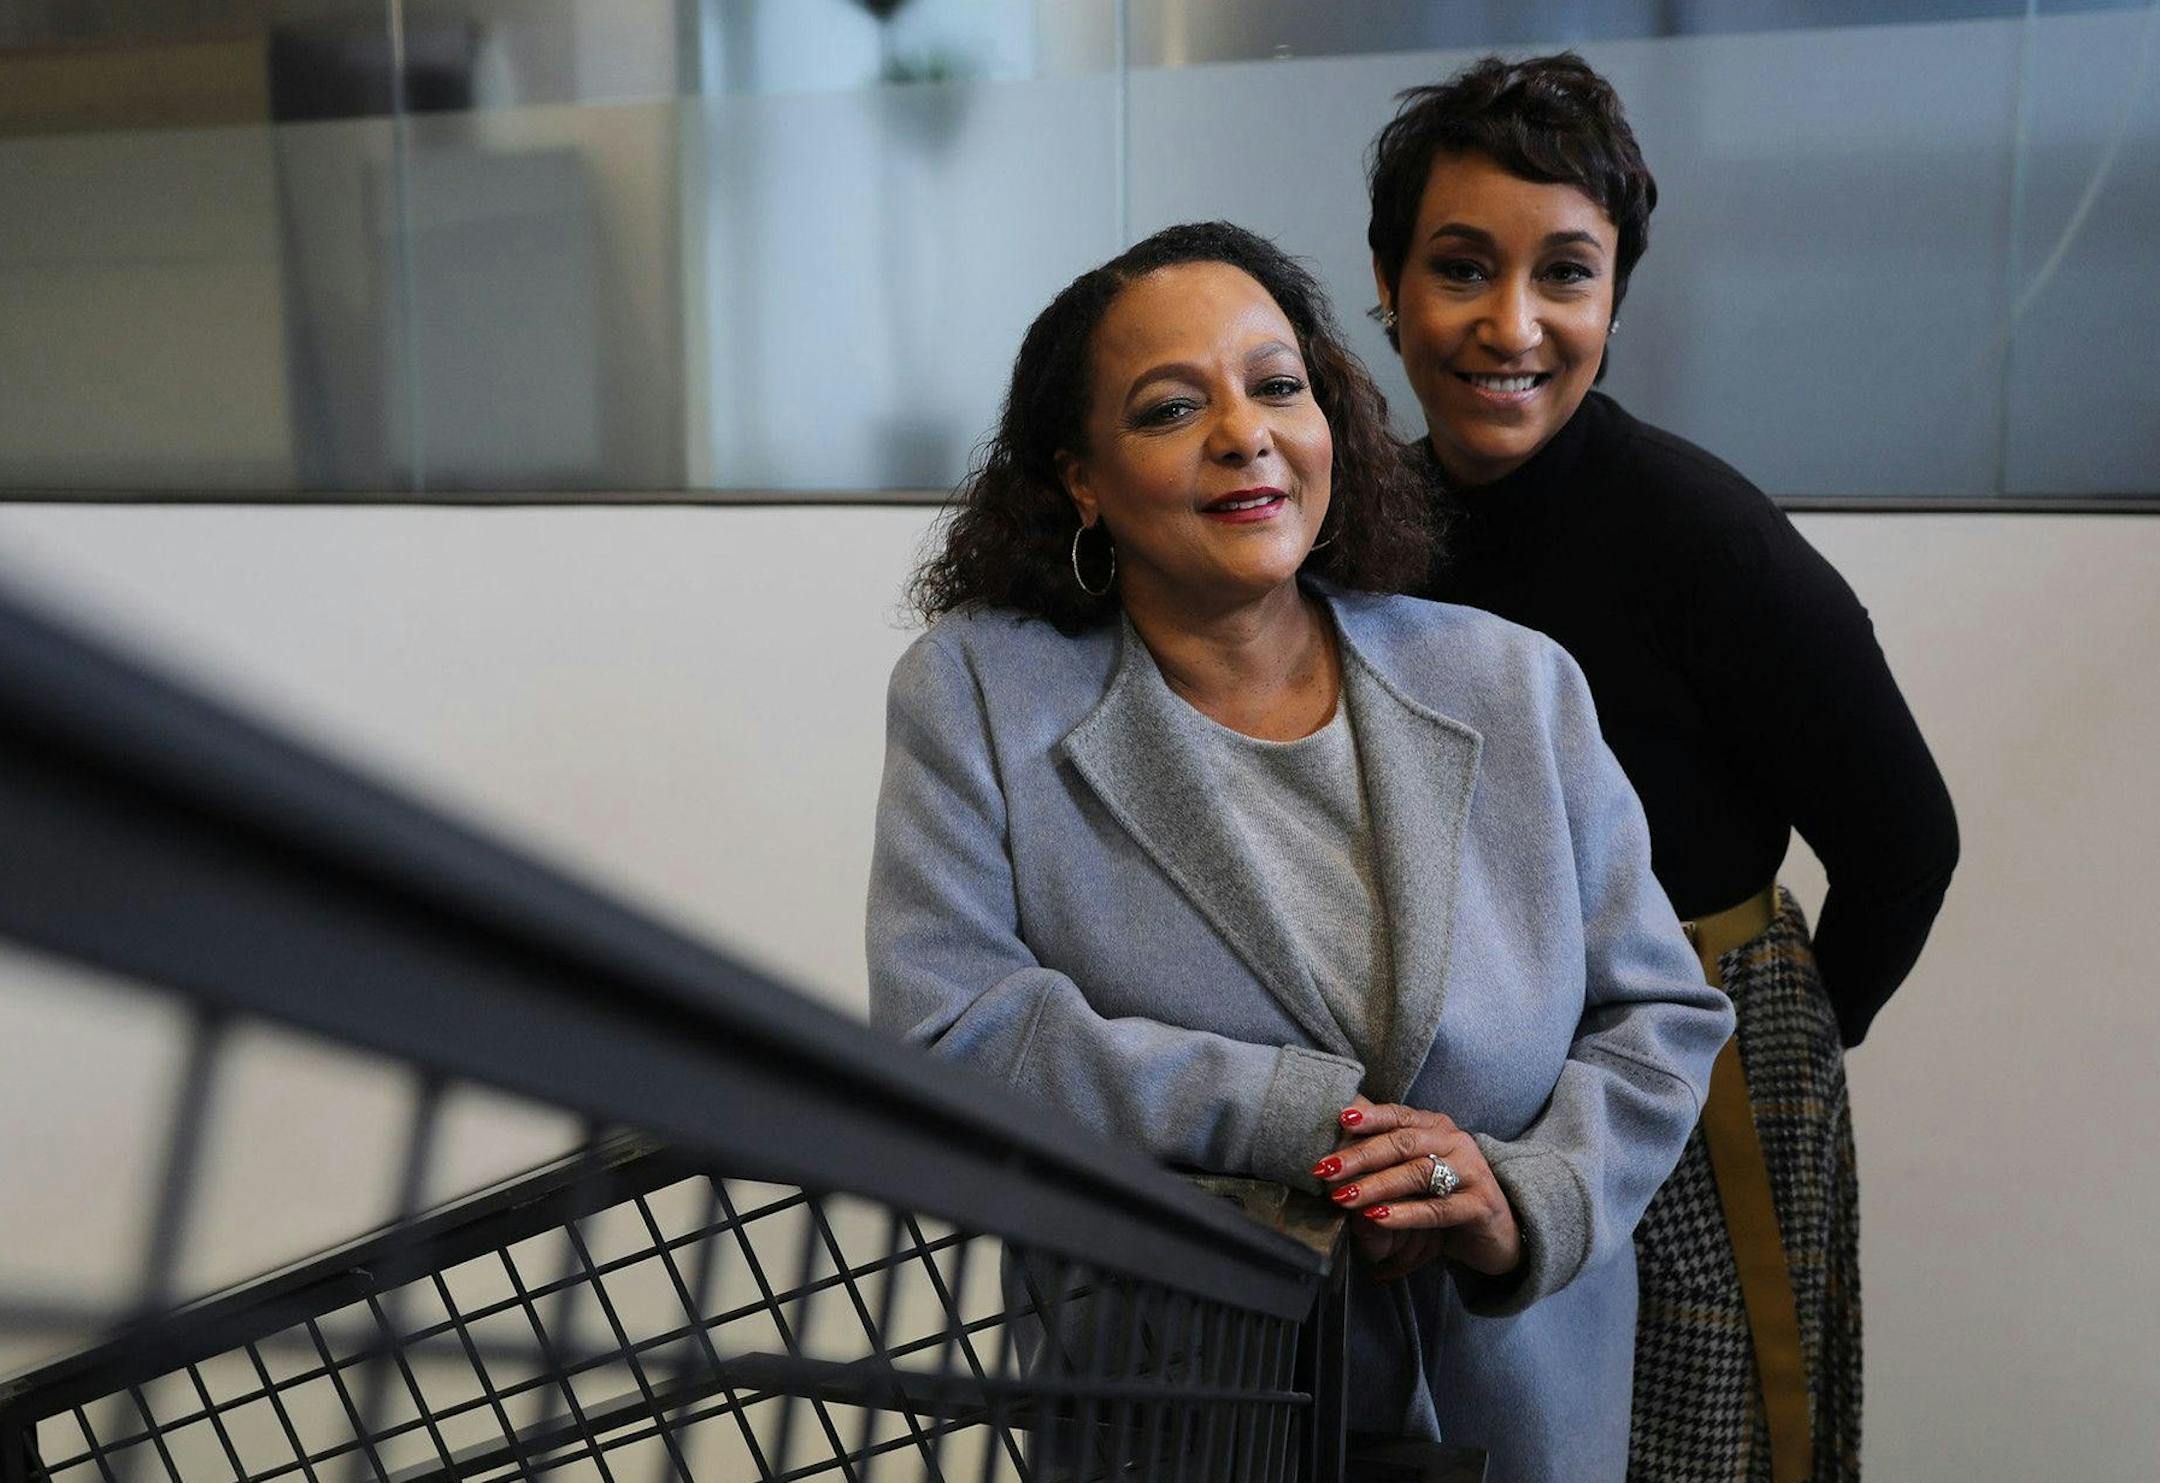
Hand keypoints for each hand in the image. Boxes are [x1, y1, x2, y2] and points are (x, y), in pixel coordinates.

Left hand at [1313, 1102, 1521, 1279]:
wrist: (1499, 1233)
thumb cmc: (1447, 1196)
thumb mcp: (1416, 1169)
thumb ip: (1386, 1151)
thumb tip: (1339, 1131)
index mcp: (1436, 1127)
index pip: (1398, 1114)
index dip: (1368, 1117)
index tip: (1339, 1120)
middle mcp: (1455, 1141)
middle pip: (1402, 1143)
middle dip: (1360, 1156)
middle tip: (1326, 1169)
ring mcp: (1472, 1172)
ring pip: (1417, 1173)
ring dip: (1376, 1185)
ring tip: (1344, 1197)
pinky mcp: (1480, 1205)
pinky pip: (1437, 1209)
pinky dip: (1404, 1213)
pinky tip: (1377, 1217)